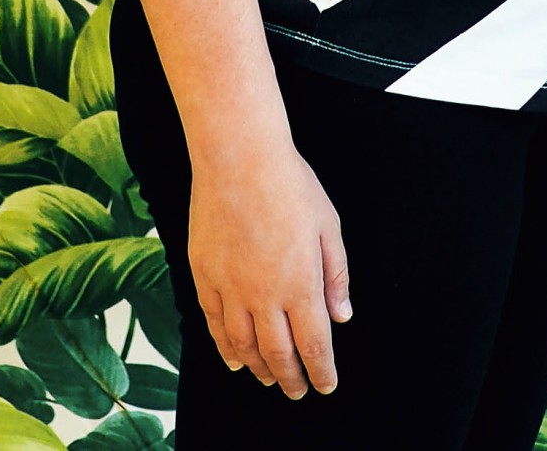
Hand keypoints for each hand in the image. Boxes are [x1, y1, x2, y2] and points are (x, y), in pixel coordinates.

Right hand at [187, 142, 352, 398]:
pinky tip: (235, 359)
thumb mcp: (329, 225)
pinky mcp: (204, 276)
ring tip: (269, 379)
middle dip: (291, 379)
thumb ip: (336, 275)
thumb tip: (342, 314)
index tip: (326, 384)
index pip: (313, 346)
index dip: (321, 371)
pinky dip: (225, 348)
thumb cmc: (288, 183)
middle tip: (299, 391)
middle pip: (278, 355)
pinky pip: (214, 325)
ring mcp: (230, 288)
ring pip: (244, 347)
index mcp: (300, 284)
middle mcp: (263, 295)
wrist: (238, 156)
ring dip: (259, 369)